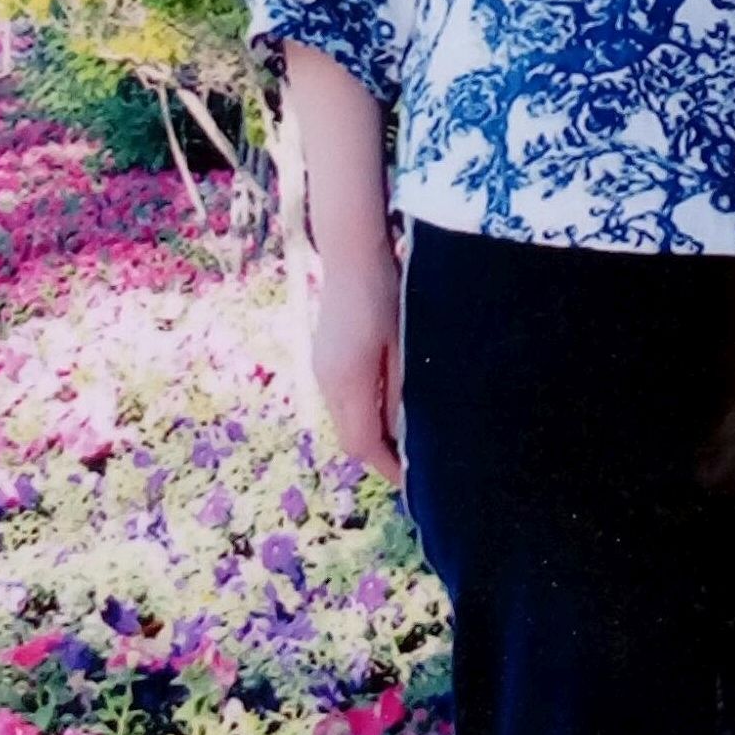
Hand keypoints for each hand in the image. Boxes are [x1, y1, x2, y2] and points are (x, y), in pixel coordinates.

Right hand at [310, 238, 405, 488]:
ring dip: (370, 433)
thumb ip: (400, 392)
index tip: (413, 479)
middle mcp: (327, 382)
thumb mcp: (401, 346)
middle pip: (349, 438)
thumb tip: (404, 433)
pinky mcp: (322, 359)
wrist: (350, 255)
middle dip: (379, 454)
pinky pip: (341, 401)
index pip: (363, 444)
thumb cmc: (384, 294)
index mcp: (348, 381)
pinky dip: (362, 412)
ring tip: (403, 435)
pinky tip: (385, 404)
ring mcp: (321, 370)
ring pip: (344, 420)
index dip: (387, 466)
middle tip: (412, 461)